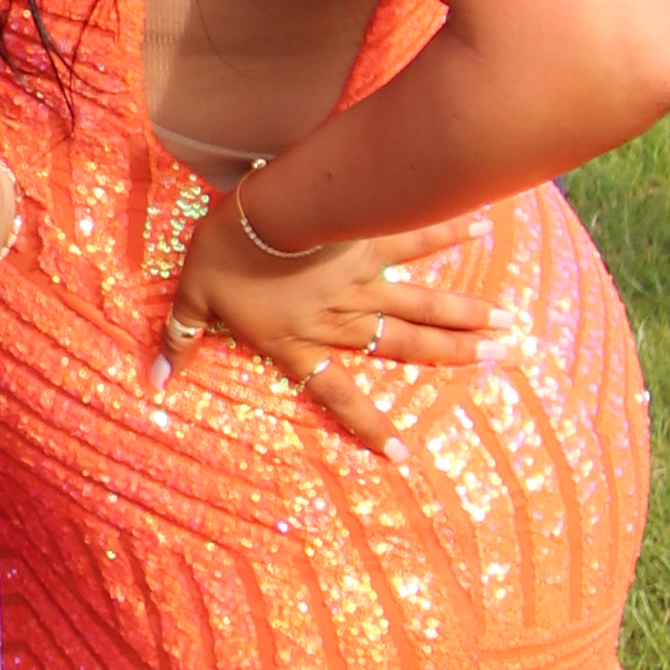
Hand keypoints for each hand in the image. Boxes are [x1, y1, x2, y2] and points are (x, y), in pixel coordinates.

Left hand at [167, 190, 500, 447]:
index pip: (339, 396)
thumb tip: (156, 383)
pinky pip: (413, 240)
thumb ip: (180, 341)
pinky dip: (445, 232)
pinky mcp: (369, 240)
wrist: (260, 210)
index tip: (403, 458)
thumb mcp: (193, 298)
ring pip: (423, 305)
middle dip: (457, 359)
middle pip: (407, 347)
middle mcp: (342, 319)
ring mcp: (363, 281)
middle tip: (503, 365)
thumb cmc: (224, 253)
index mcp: (301, 342)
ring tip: (513, 328)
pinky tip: (480, 224)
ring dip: (469, 315)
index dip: (369, 428)